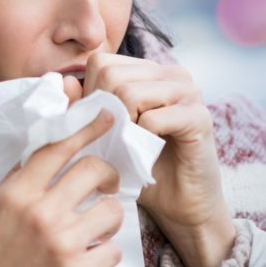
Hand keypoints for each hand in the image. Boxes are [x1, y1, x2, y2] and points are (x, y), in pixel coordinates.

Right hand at [0, 111, 123, 266]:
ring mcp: (61, 244)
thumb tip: (41, 153)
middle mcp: (39, 213)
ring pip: (112, 211)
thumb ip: (14, 184)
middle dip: (108, 176)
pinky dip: (104, 256)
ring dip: (108, 220)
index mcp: (15, 195)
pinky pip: (112, 251)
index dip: (86, 128)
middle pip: (93, 171)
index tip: (107, 117)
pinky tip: (87, 263)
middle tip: (107, 186)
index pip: (58, 147)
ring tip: (94, 233)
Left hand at [82, 52, 235, 266]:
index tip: (100, 125)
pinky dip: (140, 141)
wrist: (181, 205)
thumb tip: (66, 83)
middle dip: (104, 113)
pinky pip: (152, 119)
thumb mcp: (105, 135)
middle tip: (115, 140)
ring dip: (121, 128)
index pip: (102, 62)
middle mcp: (171, 73)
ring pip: (129, 93)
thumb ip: (84, 108)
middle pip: (112, 75)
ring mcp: (189, 91)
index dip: (91, 95)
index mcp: (149, 71)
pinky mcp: (199, 116)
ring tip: (130, 146)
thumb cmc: (140, 167)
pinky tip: (148, 153)